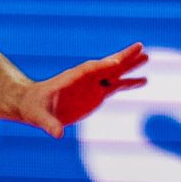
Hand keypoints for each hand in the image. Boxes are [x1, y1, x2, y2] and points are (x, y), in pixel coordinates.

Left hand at [23, 43, 148, 135]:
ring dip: (130, 66)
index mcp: (72, 78)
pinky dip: (129, 83)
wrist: (33, 105)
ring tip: (147, 57)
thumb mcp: (39, 117)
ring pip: (115, 74)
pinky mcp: (97, 95)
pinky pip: (116, 87)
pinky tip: (143, 80)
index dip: (104, 66)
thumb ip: (49, 124)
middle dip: (123, 57)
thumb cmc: (34, 108)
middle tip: (141, 47)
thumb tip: (58, 134)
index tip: (118, 62)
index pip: (91, 70)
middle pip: (107, 65)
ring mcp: (93, 85)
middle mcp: (86, 79)